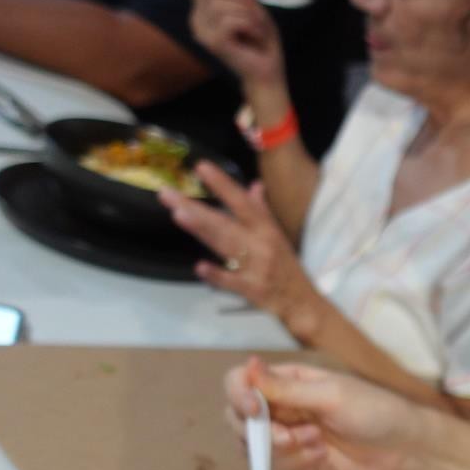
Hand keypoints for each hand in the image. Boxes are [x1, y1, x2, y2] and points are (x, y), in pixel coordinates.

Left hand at [161, 163, 320, 332]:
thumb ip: (262, 210)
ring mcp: (256, 267)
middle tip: (167, 193)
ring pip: (225, 245)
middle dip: (195, 207)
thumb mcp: (278, 236)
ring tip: (178, 214)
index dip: (222, 184)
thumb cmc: (287, 268)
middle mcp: (261, 244)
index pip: (241, 201)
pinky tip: (200, 267)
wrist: (302, 302)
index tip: (201, 167)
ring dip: (202, 230)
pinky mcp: (252, 289)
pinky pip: (232, 281)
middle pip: (224, 222)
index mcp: (266, 229)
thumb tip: (254, 185)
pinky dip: (217, 275)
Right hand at [181, 0, 284, 85]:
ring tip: (257, 26)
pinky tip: (255, 35)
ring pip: (221, 2)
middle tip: (255, 11)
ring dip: (248, 12)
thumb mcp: (248, 2)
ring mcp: (203, 31)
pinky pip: (230, 19)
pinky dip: (249, 24)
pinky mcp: (213, 43)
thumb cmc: (259, 37)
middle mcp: (197, 18)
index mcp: (202, 6)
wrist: (268, 70)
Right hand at [225, 356, 433, 469]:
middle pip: (237, 417)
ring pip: (253, 446)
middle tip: (293, 436)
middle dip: (261, 431)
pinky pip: (275, 466)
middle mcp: (281, 406)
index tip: (255, 409)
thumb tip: (248, 365)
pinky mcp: (297, 461)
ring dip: (282, 449)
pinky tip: (322, 455)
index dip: (238, 395)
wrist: (405, 448)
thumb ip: (286, 389)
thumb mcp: (331, 395)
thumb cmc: (375, 410)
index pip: (239, 382)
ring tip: (318, 444)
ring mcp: (287, 435)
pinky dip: (295, 462)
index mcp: (287, 381)